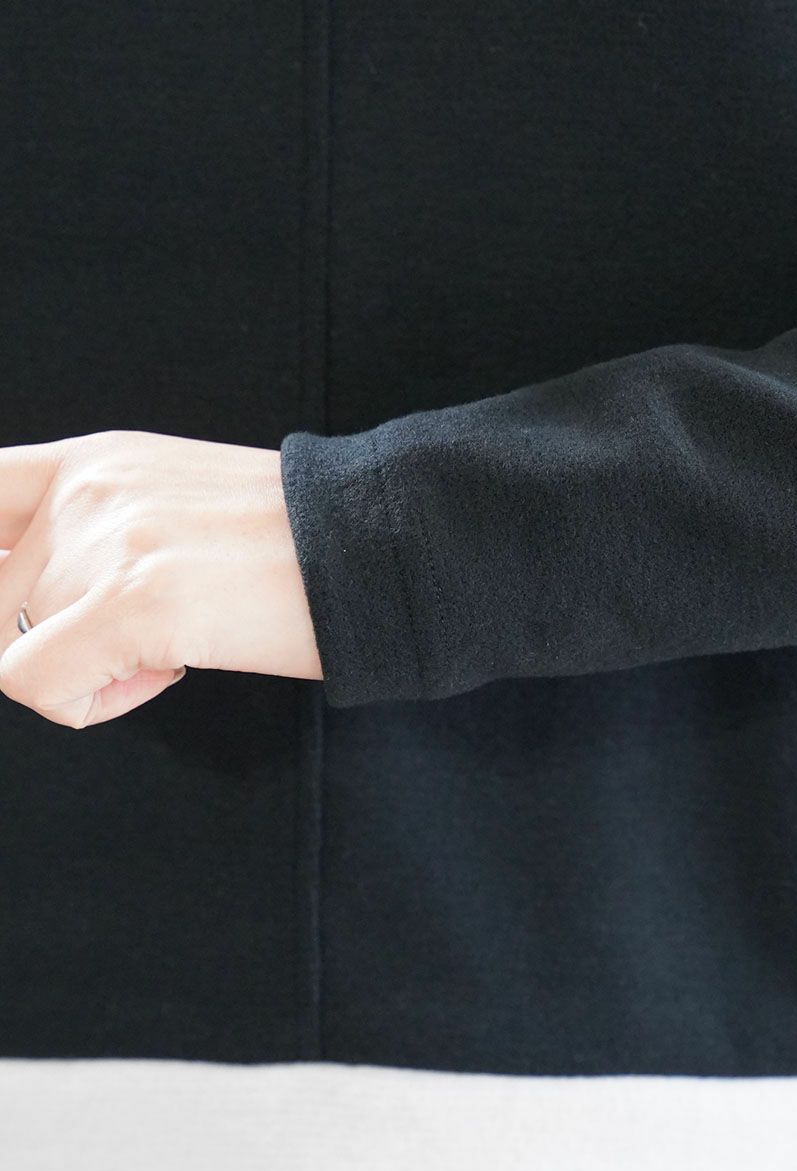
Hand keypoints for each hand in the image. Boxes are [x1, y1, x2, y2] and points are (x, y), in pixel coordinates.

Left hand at [0, 429, 322, 728]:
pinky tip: (167, 669)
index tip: (17, 609)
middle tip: (147, 630)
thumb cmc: (299, 544)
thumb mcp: (180, 509)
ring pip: (16, 652)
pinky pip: (37, 687)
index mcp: (94, 463)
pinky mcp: (129, 602)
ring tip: (183, 638)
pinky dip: (91, 704)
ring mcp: (104, 543)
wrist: (382, 543)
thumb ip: (103, 535)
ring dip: (94, 669)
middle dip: (60, 639)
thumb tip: (40, 607)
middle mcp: (85, 491)